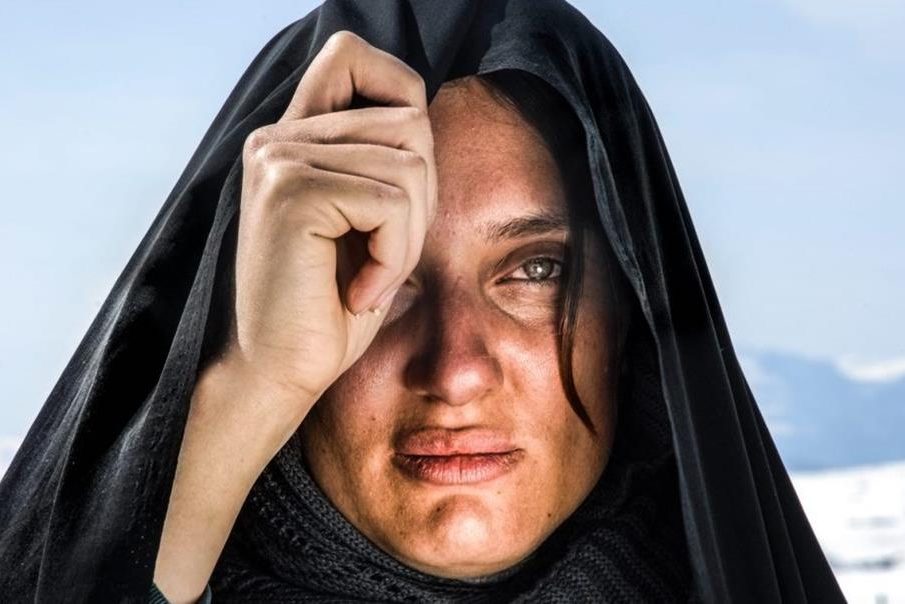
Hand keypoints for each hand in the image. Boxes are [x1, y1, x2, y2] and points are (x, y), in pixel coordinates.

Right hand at [154, 30, 436, 602]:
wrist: (278, 373)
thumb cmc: (328, 307)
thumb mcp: (367, 223)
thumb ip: (384, 162)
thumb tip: (424, 119)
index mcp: (294, 137)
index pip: (356, 57)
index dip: (400, 96)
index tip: (401, 179)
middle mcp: (279, 137)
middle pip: (409, 126)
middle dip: (420, 203)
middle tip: (382, 258)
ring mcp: (281, 159)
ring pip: (409, 167)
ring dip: (407, 238)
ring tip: (368, 278)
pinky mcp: (291, 193)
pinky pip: (390, 205)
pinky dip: (392, 257)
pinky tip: (359, 291)